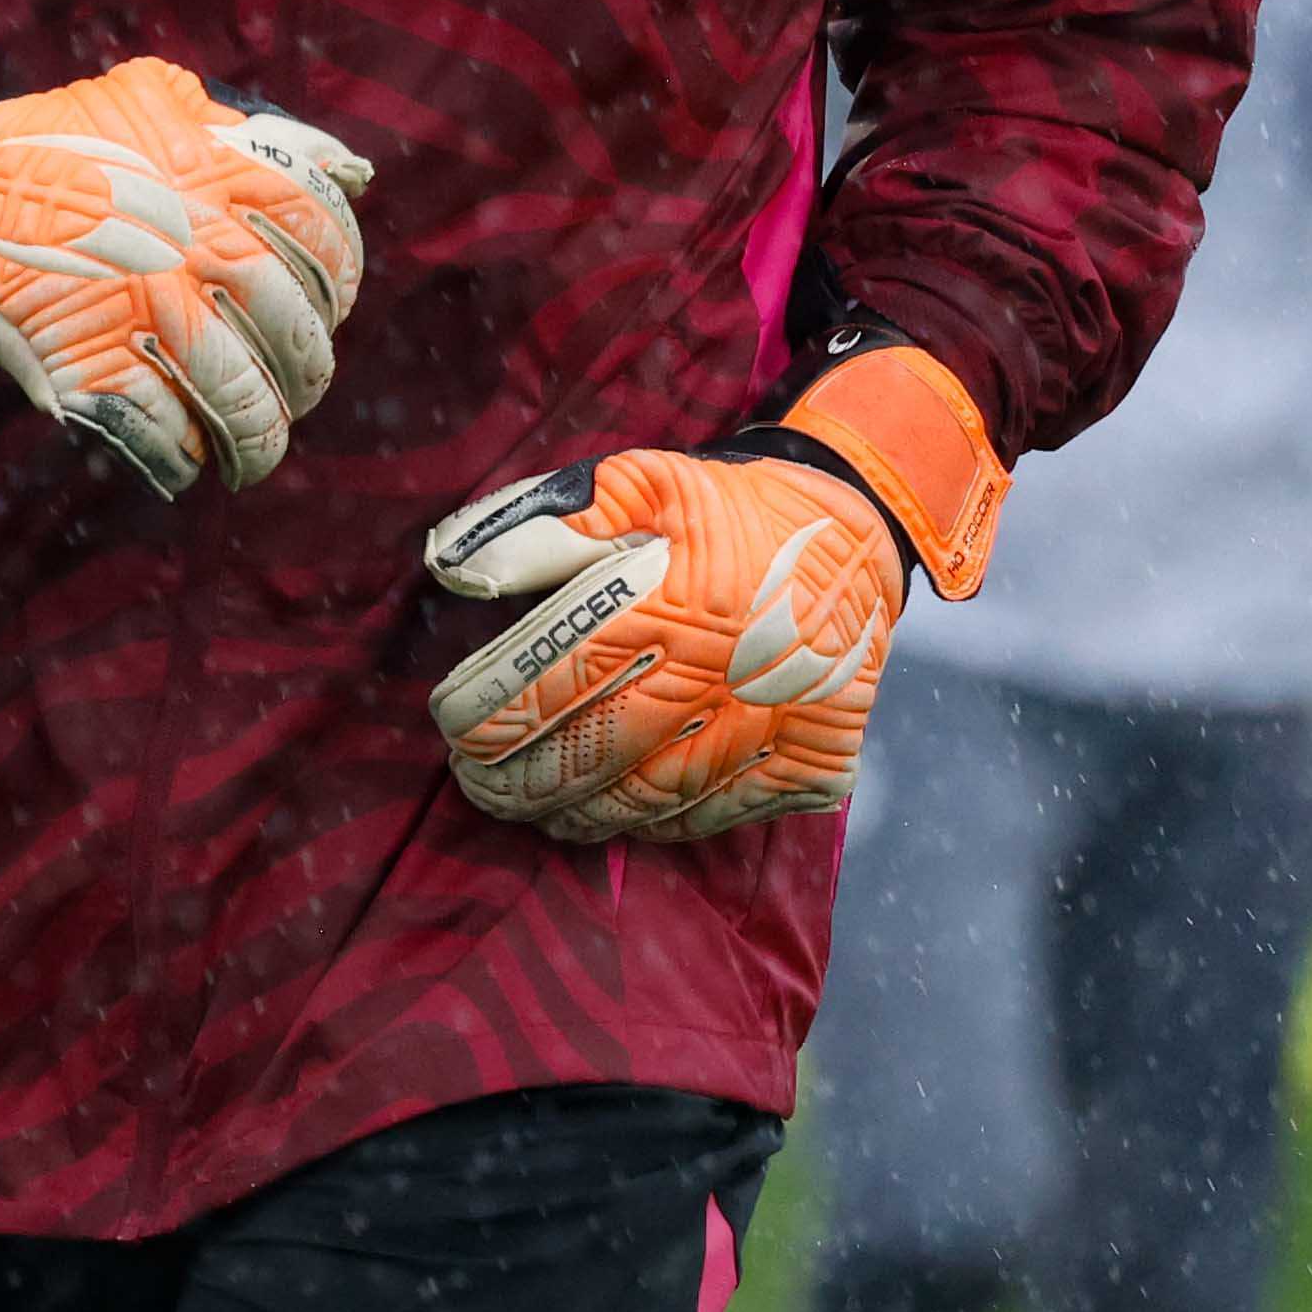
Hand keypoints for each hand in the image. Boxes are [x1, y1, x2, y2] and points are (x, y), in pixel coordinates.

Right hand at [0, 64, 372, 492]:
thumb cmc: (49, 141)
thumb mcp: (155, 98)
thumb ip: (253, 131)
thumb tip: (351, 171)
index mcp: (223, 181)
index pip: (325, 243)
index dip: (339, 284)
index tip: (328, 308)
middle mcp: (200, 249)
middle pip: (295, 336)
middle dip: (305, 375)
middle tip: (294, 392)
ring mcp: (148, 315)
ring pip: (242, 402)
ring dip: (257, 441)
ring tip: (251, 454)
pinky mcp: (93, 371)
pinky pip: (166, 438)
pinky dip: (182, 458)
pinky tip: (184, 458)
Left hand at [424, 448, 906, 842]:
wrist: (859, 537)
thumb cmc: (731, 513)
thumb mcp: (642, 486)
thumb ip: (544, 524)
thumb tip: (452, 565)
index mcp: (673, 603)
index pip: (553, 682)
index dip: (491, 719)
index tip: (453, 729)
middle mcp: (725, 674)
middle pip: (595, 755)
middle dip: (520, 780)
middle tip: (479, 784)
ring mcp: (774, 729)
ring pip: (650, 800)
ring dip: (580, 812)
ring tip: (536, 807)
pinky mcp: (811, 763)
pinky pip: (715, 817)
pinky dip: (656, 825)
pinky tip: (618, 815)